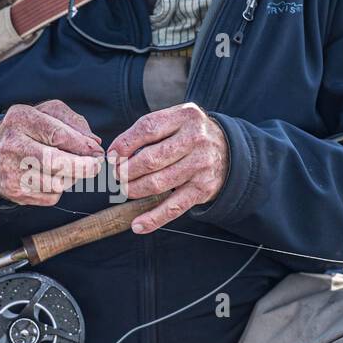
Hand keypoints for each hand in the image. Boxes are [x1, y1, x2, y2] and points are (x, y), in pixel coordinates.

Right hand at [0, 99, 103, 205]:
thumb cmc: (28, 131)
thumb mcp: (46, 115)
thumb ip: (72, 122)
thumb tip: (94, 143)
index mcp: (21, 119)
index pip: (57, 134)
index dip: (82, 145)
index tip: (97, 150)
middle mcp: (12, 144)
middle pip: (55, 161)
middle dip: (82, 166)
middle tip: (96, 166)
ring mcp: (11, 171)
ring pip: (56, 182)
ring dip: (71, 178)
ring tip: (69, 168)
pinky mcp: (14, 192)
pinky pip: (51, 196)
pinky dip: (59, 189)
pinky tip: (52, 178)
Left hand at [108, 102, 228, 233]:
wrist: (229, 151)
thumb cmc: (191, 135)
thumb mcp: (177, 120)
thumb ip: (150, 130)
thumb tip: (116, 154)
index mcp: (186, 117)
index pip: (148, 128)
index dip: (125, 144)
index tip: (112, 156)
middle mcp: (195, 140)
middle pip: (150, 159)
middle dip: (126, 171)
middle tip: (116, 176)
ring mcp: (200, 166)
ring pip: (157, 183)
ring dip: (134, 190)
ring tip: (124, 190)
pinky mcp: (202, 189)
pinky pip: (173, 207)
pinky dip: (153, 219)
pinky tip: (137, 225)